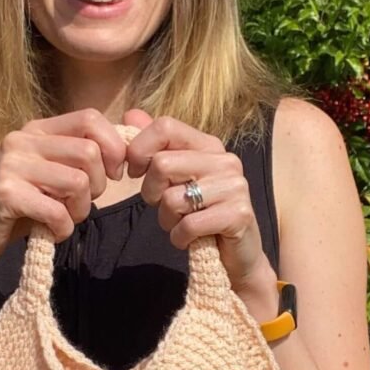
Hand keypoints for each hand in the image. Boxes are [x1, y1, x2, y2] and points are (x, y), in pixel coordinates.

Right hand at [0, 109, 127, 279]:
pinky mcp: (6, 194)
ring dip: (81, 210)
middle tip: (81, 204)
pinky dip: (63, 229)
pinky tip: (52, 232)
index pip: (90, 118)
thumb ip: (77, 158)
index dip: (113, 147)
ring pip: (78, 182)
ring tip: (65, 219)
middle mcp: (22, 140)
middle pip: (90, 152)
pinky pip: (57, 211)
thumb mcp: (49, 173)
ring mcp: (11, 165)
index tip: (113, 174)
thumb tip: (125, 151)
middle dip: (99, 186)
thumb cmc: (19, 206)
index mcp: (36, 129)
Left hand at [123, 109, 277, 307]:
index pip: (165, 126)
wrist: (237, 256)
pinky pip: (188, 225)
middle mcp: (226, 160)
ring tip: (181, 223)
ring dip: (166, 220)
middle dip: (151, 192)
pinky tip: (190, 239)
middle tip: (162, 206)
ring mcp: (235, 187)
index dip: (139, 150)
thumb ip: (155, 145)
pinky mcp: (239, 215)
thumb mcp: (175, 178)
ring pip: (172, 198)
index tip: (135, 172)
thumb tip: (131, 113)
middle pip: (162, 164)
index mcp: (209, 145)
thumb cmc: (201, 214)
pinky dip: (179, 238)